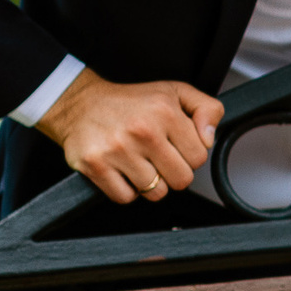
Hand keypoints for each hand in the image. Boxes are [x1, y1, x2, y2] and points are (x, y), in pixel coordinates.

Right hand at [35, 68, 223, 204]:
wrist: (81, 104)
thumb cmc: (131, 102)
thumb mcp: (175, 92)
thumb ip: (207, 109)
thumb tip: (209, 138)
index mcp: (165, 112)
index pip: (199, 157)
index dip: (190, 155)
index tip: (177, 147)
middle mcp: (142, 130)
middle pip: (182, 180)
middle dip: (174, 172)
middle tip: (160, 158)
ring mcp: (117, 150)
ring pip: (156, 193)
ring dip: (151, 183)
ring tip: (140, 162)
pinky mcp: (96, 166)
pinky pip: (126, 198)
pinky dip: (126, 190)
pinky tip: (123, 170)